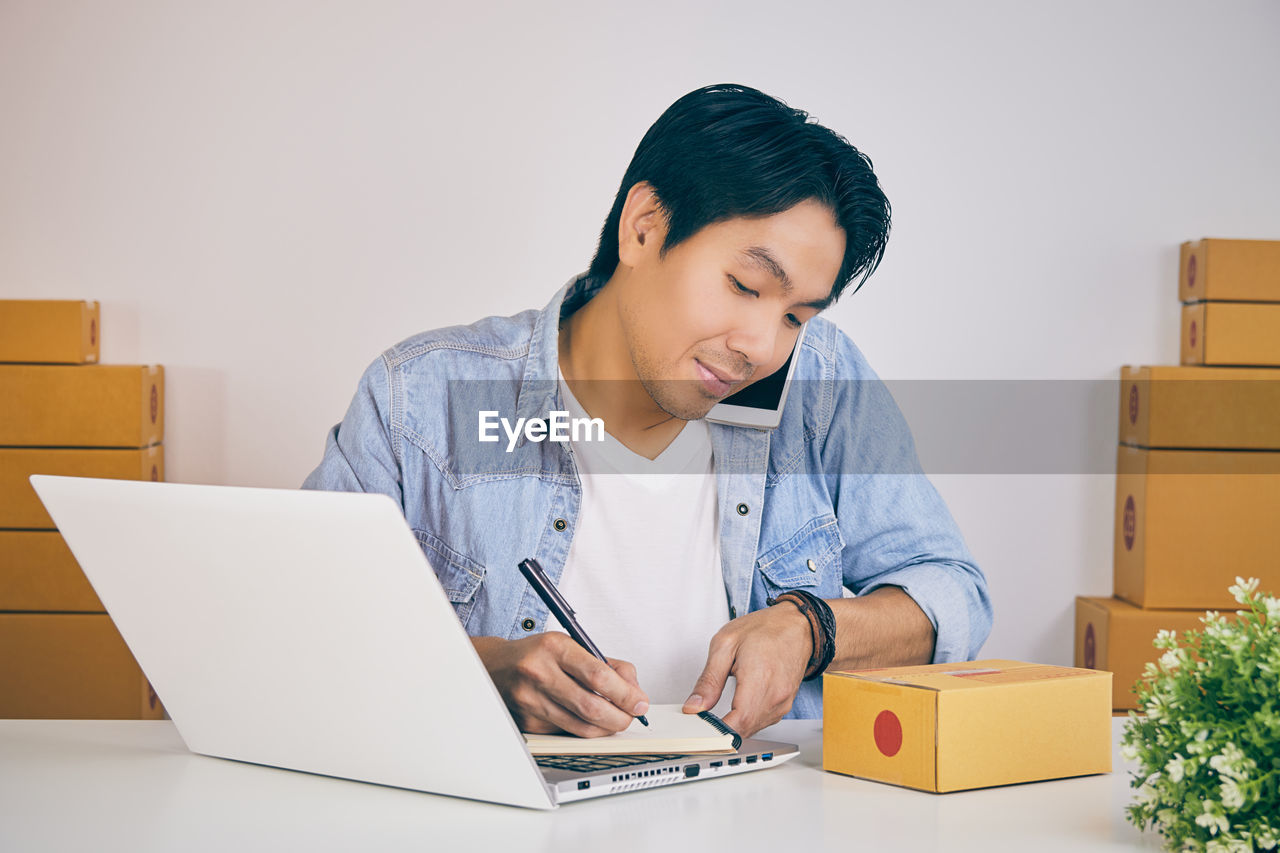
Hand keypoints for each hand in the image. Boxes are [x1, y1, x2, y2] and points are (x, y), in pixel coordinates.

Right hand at [472, 633, 648, 736]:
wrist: (495, 667)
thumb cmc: (539, 654)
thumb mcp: (572, 645)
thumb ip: (607, 665)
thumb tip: (634, 691)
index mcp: (554, 648)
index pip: (598, 676)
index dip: (625, 693)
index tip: (640, 702)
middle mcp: (538, 673)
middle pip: (591, 707)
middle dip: (620, 716)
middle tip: (632, 715)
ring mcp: (530, 701)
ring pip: (581, 727)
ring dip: (606, 727)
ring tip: (615, 718)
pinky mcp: (527, 723)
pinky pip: (567, 732)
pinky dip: (584, 728)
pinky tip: (587, 718)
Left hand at [682, 602, 811, 737]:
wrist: (796, 625)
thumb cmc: (764, 629)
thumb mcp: (725, 644)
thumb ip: (709, 680)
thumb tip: (695, 706)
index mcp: (759, 678)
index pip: (737, 723)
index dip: (716, 732)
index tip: (700, 728)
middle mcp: (775, 695)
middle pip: (744, 729)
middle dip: (721, 728)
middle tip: (704, 716)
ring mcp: (783, 702)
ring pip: (753, 728)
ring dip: (735, 723)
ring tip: (722, 707)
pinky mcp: (786, 704)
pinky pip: (763, 721)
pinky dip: (748, 718)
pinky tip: (740, 703)